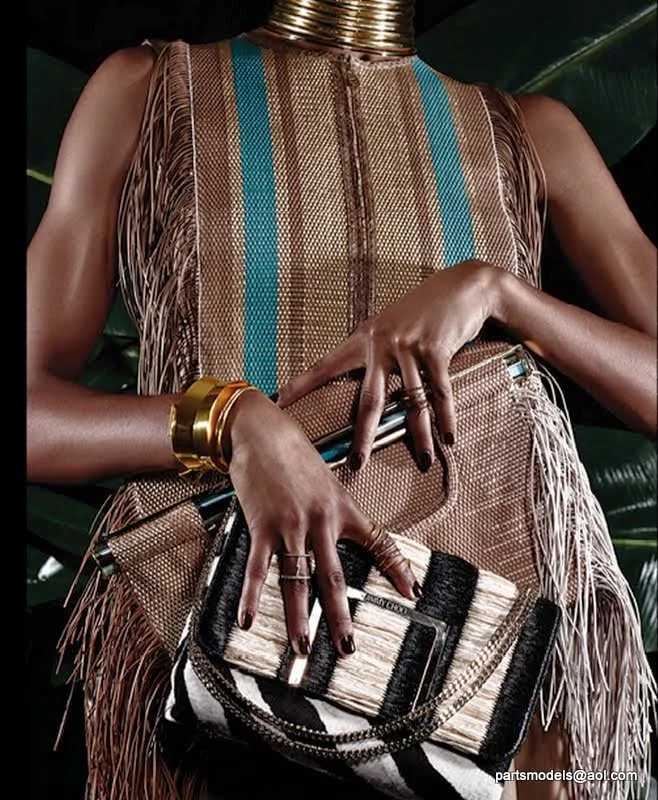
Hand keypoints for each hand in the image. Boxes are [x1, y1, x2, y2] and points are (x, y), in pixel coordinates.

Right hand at [224, 390, 419, 656]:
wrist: (264, 431)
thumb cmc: (295, 453)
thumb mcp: (326, 479)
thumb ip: (333, 508)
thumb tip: (335, 528)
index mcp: (343, 509)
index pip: (379, 542)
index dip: (397, 568)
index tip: (413, 593)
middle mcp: (322, 521)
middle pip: (334, 578)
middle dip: (341, 617)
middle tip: (347, 648)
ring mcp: (291, 526)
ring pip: (298, 580)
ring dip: (299, 618)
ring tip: (301, 648)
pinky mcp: (263, 525)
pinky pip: (258, 567)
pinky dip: (251, 595)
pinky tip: (247, 619)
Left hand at [276, 260, 503, 469]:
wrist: (460, 287)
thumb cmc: (421, 311)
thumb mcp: (388, 326)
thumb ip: (374, 353)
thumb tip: (366, 387)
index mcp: (362, 339)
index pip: (325, 366)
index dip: (300, 385)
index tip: (278, 402)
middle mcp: (381, 343)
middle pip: (369, 399)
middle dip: (364, 435)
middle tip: (358, 462)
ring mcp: (408, 347)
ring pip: (411, 401)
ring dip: (421, 435)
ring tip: (424, 459)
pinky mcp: (435, 349)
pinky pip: (439, 391)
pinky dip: (446, 417)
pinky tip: (449, 437)